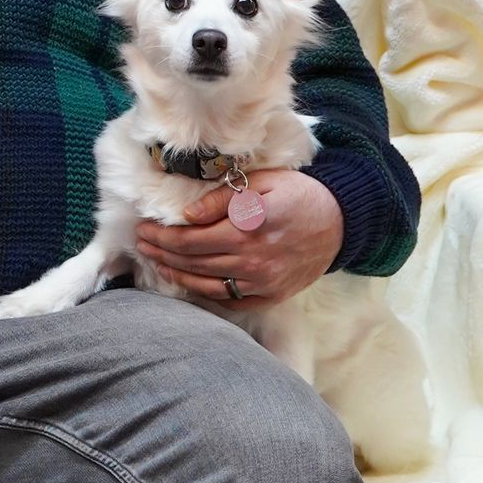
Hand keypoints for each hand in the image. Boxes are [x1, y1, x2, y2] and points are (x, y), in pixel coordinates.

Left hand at [133, 170, 342, 308]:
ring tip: (157, 264)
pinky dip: (204, 293)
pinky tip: (188, 282)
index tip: (144, 230)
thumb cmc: (300, 195)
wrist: (341, 223)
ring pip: (205, 284)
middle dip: (161, 254)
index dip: (162, 237)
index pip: (190, 239)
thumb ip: (222, 199)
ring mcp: (261, 282)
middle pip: (192, 262)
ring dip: (176, 275)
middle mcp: (252, 260)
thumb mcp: (263, 182)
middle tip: (142, 246)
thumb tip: (187, 216)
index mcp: (247, 229)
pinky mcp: (269, 296)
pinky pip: (228, 300)